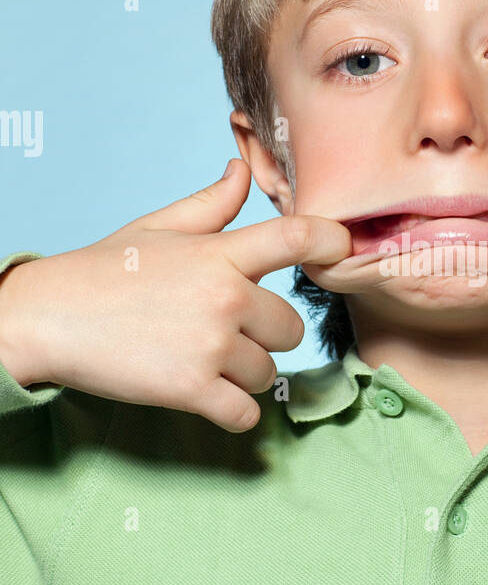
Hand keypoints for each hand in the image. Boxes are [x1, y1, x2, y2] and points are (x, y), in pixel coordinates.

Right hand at [0, 159, 351, 432]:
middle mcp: (225, 298)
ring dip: (243, 373)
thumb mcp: (158, 227)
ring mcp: (210, 346)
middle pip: (290, 328)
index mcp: (219, 254)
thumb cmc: (105, 270)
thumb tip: (241, 171)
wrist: (47, 318)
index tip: (343, 249)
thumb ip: (211, 205)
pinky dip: (232, 412)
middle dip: (264, 335)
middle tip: (221, 331)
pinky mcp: (191, 390)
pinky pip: (245, 414)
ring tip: (200, 358)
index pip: (296, 238)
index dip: (331, 241)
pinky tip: (209, 397)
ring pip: (268, 372)